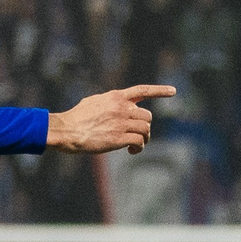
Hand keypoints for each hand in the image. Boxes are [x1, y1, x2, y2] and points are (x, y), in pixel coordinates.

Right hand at [46, 84, 175, 154]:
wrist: (67, 130)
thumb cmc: (76, 118)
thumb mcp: (94, 101)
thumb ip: (109, 102)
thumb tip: (117, 105)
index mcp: (116, 97)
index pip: (142, 90)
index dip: (160, 90)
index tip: (173, 91)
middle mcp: (121, 108)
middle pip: (147, 116)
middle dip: (145, 127)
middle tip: (138, 136)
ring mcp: (121, 123)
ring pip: (146, 130)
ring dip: (144, 139)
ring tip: (134, 145)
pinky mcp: (119, 138)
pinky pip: (139, 141)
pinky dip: (138, 147)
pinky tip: (131, 151)